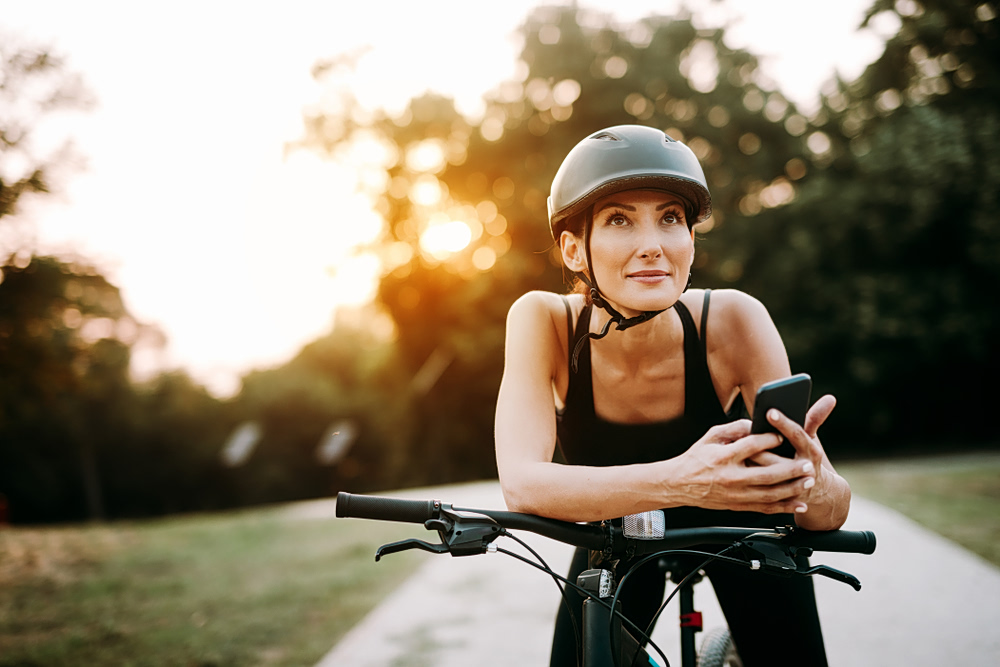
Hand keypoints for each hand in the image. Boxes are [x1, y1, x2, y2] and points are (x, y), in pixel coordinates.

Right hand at [669, 419, 817, 514]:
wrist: (679, 484)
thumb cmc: (696, 458)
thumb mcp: (711, 437)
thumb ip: (734, 428)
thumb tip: (756, 424)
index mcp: (723, 457)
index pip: (751, 446)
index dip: (769, 440)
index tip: (782, 436)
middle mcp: (730, 477)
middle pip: (766, 474)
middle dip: (790, 469)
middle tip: (807, 464)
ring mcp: (735, 494)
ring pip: (770, 494)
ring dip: (792, 489)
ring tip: (808, 481)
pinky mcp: (737, 505)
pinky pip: (765, 508)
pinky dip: (784, 507)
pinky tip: (798, 504)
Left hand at [749, 394, 850, 527]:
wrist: (819, 493)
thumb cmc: (809, 457)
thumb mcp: (812, 439)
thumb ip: (815, 418)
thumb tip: (829, 398)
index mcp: (811, 452)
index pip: (797, 435)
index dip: (783, 423)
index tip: (769, 411)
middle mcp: (803, 471)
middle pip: (776, 458)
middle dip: (759, 447)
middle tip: (742, 436)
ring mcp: (792, 487)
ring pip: (766, 476)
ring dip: (750, 463)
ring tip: (735, 450)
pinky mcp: (780, 499)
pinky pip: (762, 489)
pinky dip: (749, 479)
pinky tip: (737, 467)